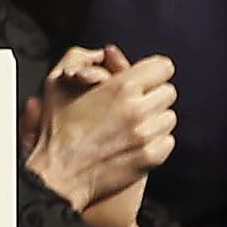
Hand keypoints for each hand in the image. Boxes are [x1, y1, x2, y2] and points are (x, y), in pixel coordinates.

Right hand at [24, 47, 175, 216]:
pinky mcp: (151, 158)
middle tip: (135, 101)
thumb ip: (79, 57)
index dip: (152, 70)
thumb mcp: (56, 80)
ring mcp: (146, 136)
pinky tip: (136, 141)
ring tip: (133, 122)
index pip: (163, 67)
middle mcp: (138, 110)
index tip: (145, 76)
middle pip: (169, 92)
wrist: (59, 173)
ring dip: (155, 117)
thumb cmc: (56, 127)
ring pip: (169, 117)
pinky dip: (156, 140)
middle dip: (153, 94)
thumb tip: (103, 53)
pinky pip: (168, 141)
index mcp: (120, 87)